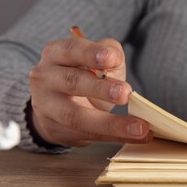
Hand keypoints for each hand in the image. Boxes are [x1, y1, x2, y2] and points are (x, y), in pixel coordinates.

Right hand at [28, 36, 151, 146]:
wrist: (53, 105)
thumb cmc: (81, 75)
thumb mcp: (94, 59)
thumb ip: (108, 53)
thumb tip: (115, 59)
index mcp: (56, 54)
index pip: (72, 50)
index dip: (92, 53)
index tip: (112, 58)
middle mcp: (46, 78)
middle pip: (72, 82)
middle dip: (101, 88)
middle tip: (126, 93)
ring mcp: (47, 106)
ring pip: (76, 116)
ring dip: (111, 123)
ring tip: (140, 128)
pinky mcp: (55, 130)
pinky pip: (88, 135)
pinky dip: (114, 137)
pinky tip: (136, 137)